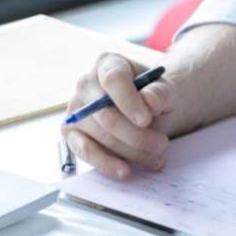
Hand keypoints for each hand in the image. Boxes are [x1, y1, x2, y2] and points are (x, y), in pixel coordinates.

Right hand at [61, 53, 172, 178]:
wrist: (144, 110)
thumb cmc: (151, 96)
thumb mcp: (164, 90)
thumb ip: (160, 93)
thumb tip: (150, 103)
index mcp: (108, 64)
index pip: (114, 79)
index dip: (129, 101)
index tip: (146, 120)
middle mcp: (86, 84)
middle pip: (107, 115)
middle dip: (137, 136)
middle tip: (162, 146)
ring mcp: (76, 109)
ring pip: (102, 137)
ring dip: (131, 153)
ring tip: (157, 158)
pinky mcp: (71, 133)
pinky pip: (85, 151)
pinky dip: (106, 164)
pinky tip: (125, 171)